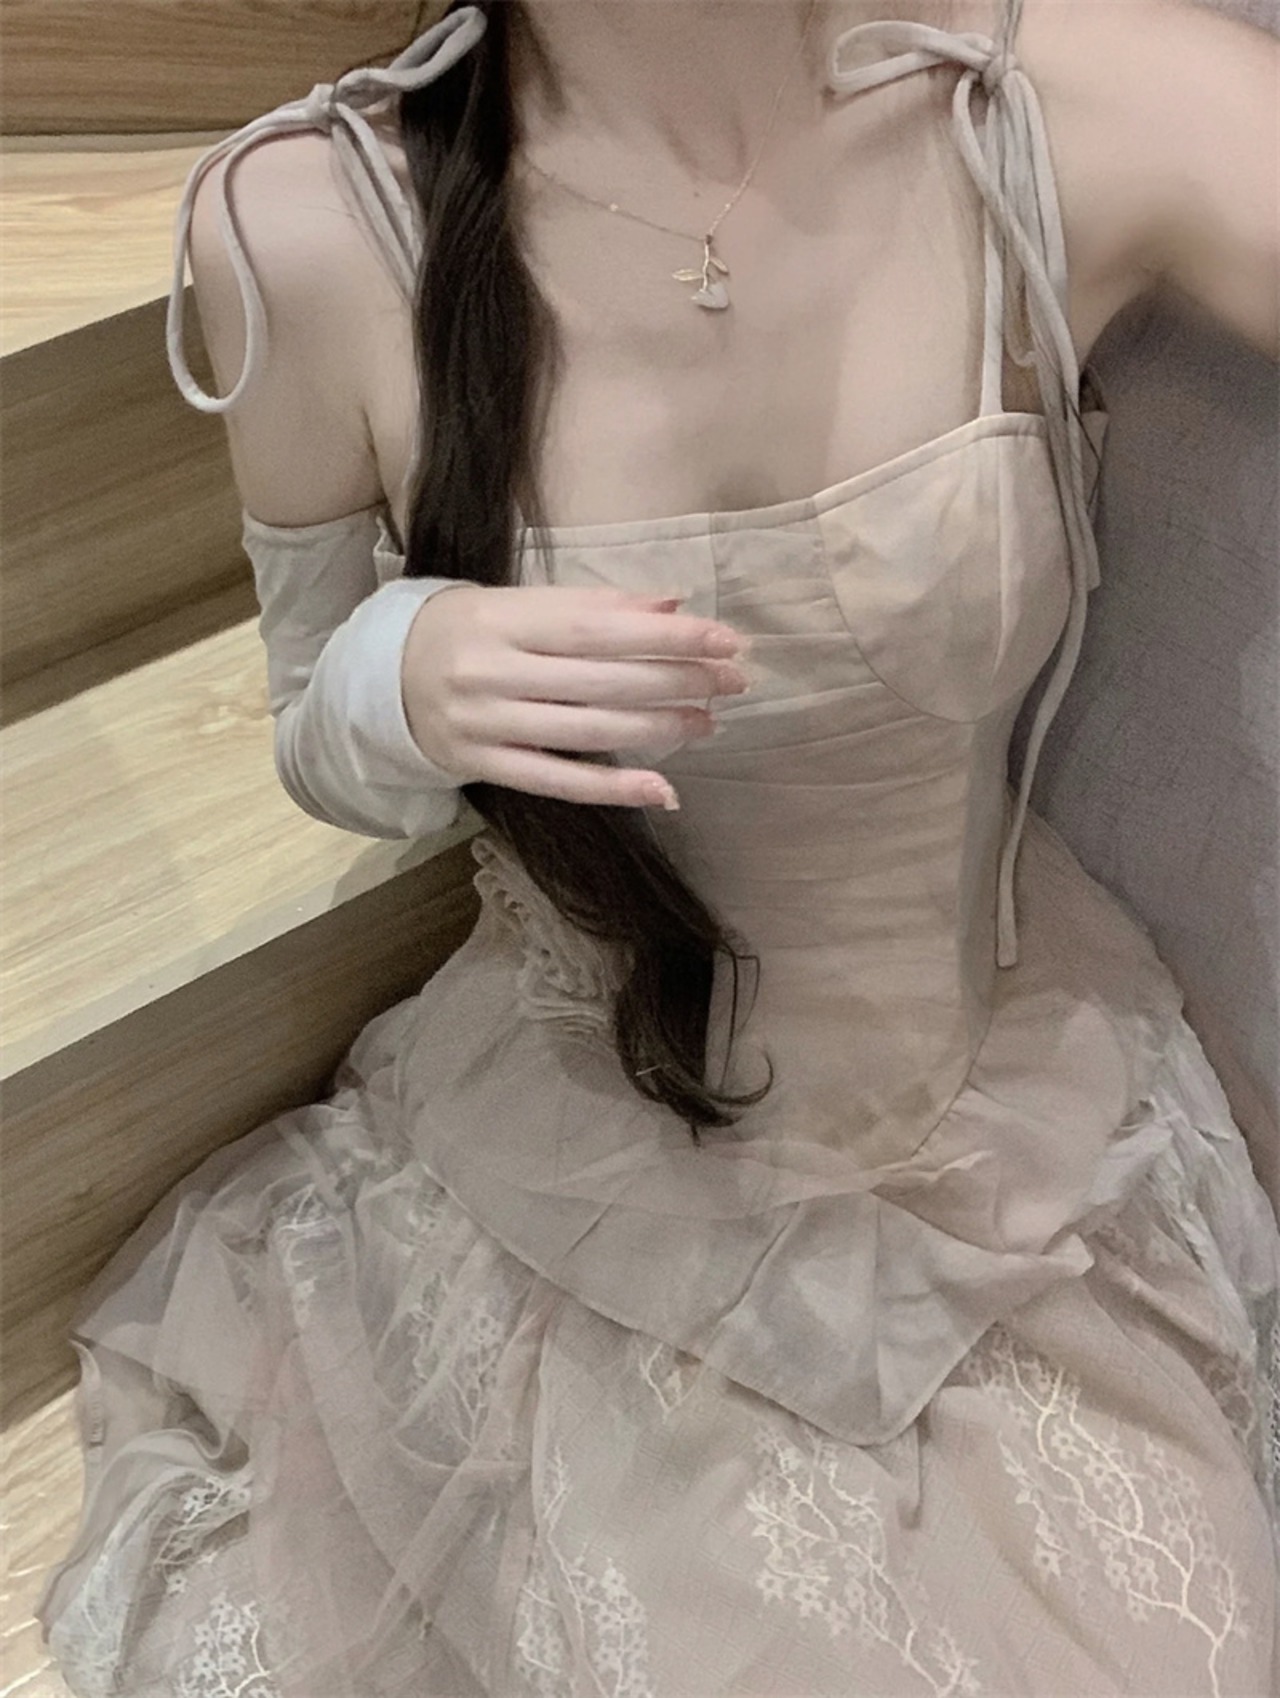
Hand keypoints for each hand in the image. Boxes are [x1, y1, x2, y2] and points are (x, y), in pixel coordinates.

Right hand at [400, 583, 750, 807]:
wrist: (382, 679)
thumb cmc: (468, 632)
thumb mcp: (519, 604)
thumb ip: (593, 605)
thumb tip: (672, 605)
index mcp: (503, 618)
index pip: (599, 627)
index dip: (666, 636)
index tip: (723, 639)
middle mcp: (492, 671)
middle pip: (600, 679)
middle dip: (675, 680)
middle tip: (732, 681)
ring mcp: (485, 724)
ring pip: (586, 730)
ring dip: (656, 728)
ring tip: (707, 721)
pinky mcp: (482, 767)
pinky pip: (558, 782)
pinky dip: (614, 787)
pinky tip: (662, 787)